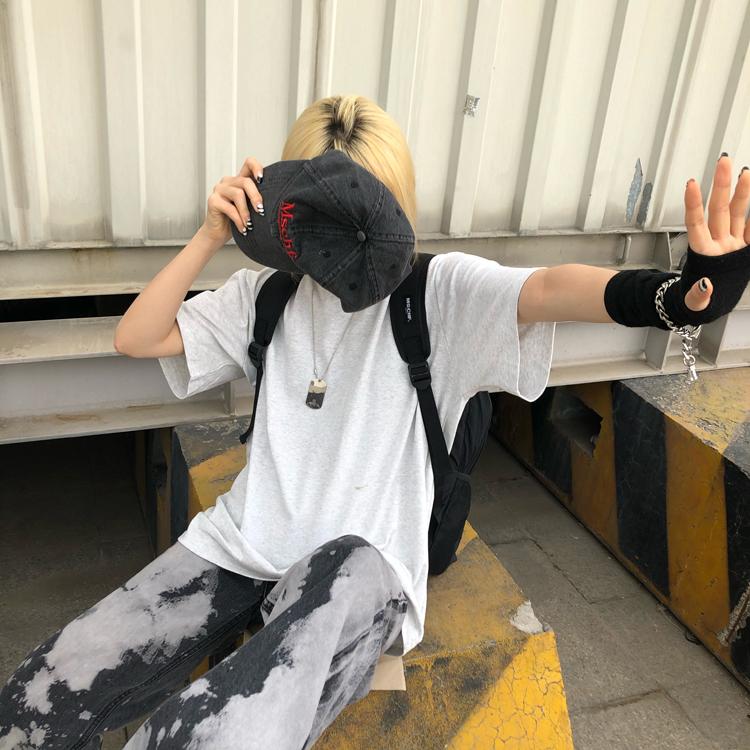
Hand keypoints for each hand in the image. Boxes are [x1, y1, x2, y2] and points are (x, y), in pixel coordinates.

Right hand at [200, 157, 265, 244]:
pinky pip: (229, 208)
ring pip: (238, 194)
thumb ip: (257, 201)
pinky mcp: (213, 200)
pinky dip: (239, 220)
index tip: (262, 179)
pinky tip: (243, 228)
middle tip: (261, 211)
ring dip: (246, 212)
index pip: (249, 164)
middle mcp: (228, 182)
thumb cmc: (237, 220)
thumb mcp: (250, 208)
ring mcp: (219, 190)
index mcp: (239, 180)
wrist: (219, 233)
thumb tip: (276, 202)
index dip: (257, 167)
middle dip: (256, 197)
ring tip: (250, 224)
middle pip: (245, 182)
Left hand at [682, 154, 749, 312]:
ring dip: (741, 192)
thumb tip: (704, 286)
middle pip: (718, 210)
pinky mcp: (744, 248)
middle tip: (723, 162)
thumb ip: (698, 296)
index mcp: (703, 254)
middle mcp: (717, 244)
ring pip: (736, 213)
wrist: (708, 305)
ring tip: (745, 172)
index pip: (695, 224)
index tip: (690, 184)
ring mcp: (731, 244)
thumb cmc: (697, 302)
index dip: (693, 204)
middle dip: (721, 185)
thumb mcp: (695, 304)